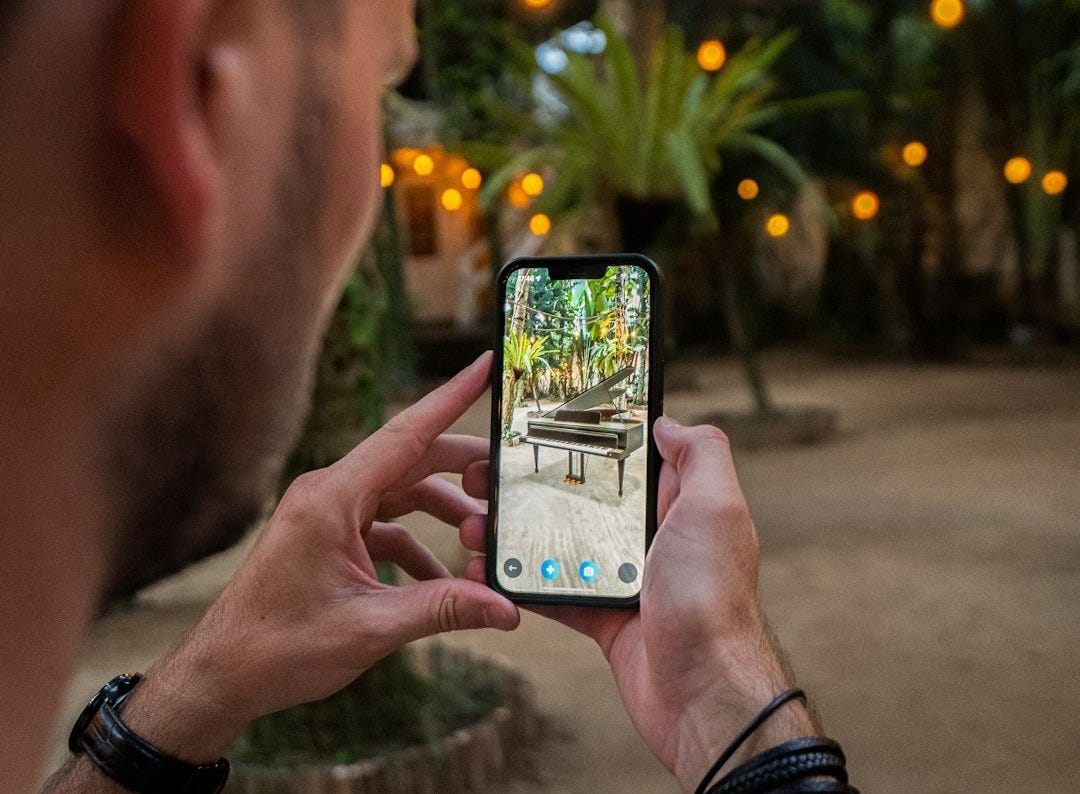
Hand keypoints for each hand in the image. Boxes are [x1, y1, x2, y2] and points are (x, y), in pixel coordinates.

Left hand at [121, 352, 519, 761]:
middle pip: (411, 461)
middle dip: (463, 465)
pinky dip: (416, 545)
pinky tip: (440, 579)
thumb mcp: (370, 628)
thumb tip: (505, 609)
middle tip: (509, 470)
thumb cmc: (278, 647)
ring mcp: (326, 514)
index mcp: (331, 499)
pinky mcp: (326, 538)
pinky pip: (383, 525)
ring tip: (481, 536)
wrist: (221, 676)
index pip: (405, 434)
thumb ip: (442, 610)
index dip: (450, 397)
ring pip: (400, 493)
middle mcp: (328, 494)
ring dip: (442, 511)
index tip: (484, 365)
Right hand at [463, 417, 815, 791]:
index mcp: (679, 505)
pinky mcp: (605, 618)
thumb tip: (669, 423)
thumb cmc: (712, 599)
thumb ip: (701, 456)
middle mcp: (651, 537)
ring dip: (515, 534)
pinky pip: (554, 593)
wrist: (704, 695)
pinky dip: (519, 584)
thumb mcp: (716, 510)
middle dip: (532, 485)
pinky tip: (486, 572)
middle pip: (581, 498)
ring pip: (559, 544)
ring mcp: (625, 578)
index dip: (586, 438)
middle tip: (484, 476)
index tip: (539, 423)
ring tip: (473, 524)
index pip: (628, 458)